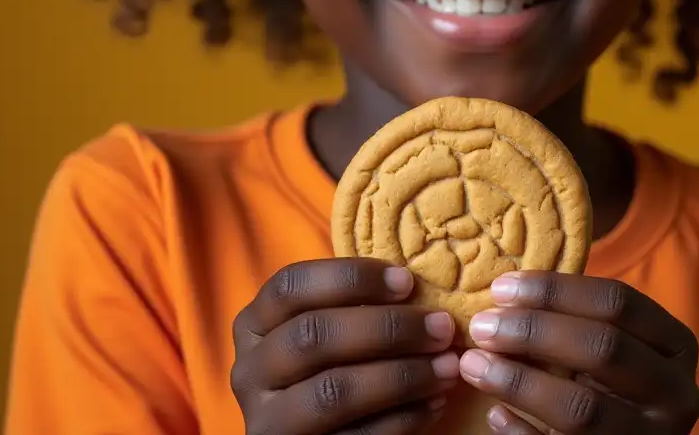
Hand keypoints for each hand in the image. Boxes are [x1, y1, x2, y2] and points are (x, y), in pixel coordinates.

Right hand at [230, 258, 460, 434]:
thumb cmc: (330, 366)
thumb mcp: (326, 331)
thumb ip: (354, 306)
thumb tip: (414, 285)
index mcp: (253, 325)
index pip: (291, 286)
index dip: (351, 278)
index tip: (407, 282)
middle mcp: (250, 372)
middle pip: (313, 336)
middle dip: (386, 328)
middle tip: (441, 327)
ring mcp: (269, 422)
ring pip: (332, 392)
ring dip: (401, 376)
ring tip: (447, 367)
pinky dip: (402, 419)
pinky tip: (435, 403)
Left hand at [458, 272, 698, 433]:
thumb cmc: (612, 381)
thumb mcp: (613, 346)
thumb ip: (577, 319)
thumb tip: (505, 293)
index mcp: (676, 346)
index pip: (617, 302)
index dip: (555, 291)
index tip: (501, 288)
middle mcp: (676, 394)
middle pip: (602, 348)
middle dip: (533, 332)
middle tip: (481, 326)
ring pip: (581, 407)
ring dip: (518, 382)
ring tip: (473, 365)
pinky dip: (523, 433)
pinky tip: (495, 415)